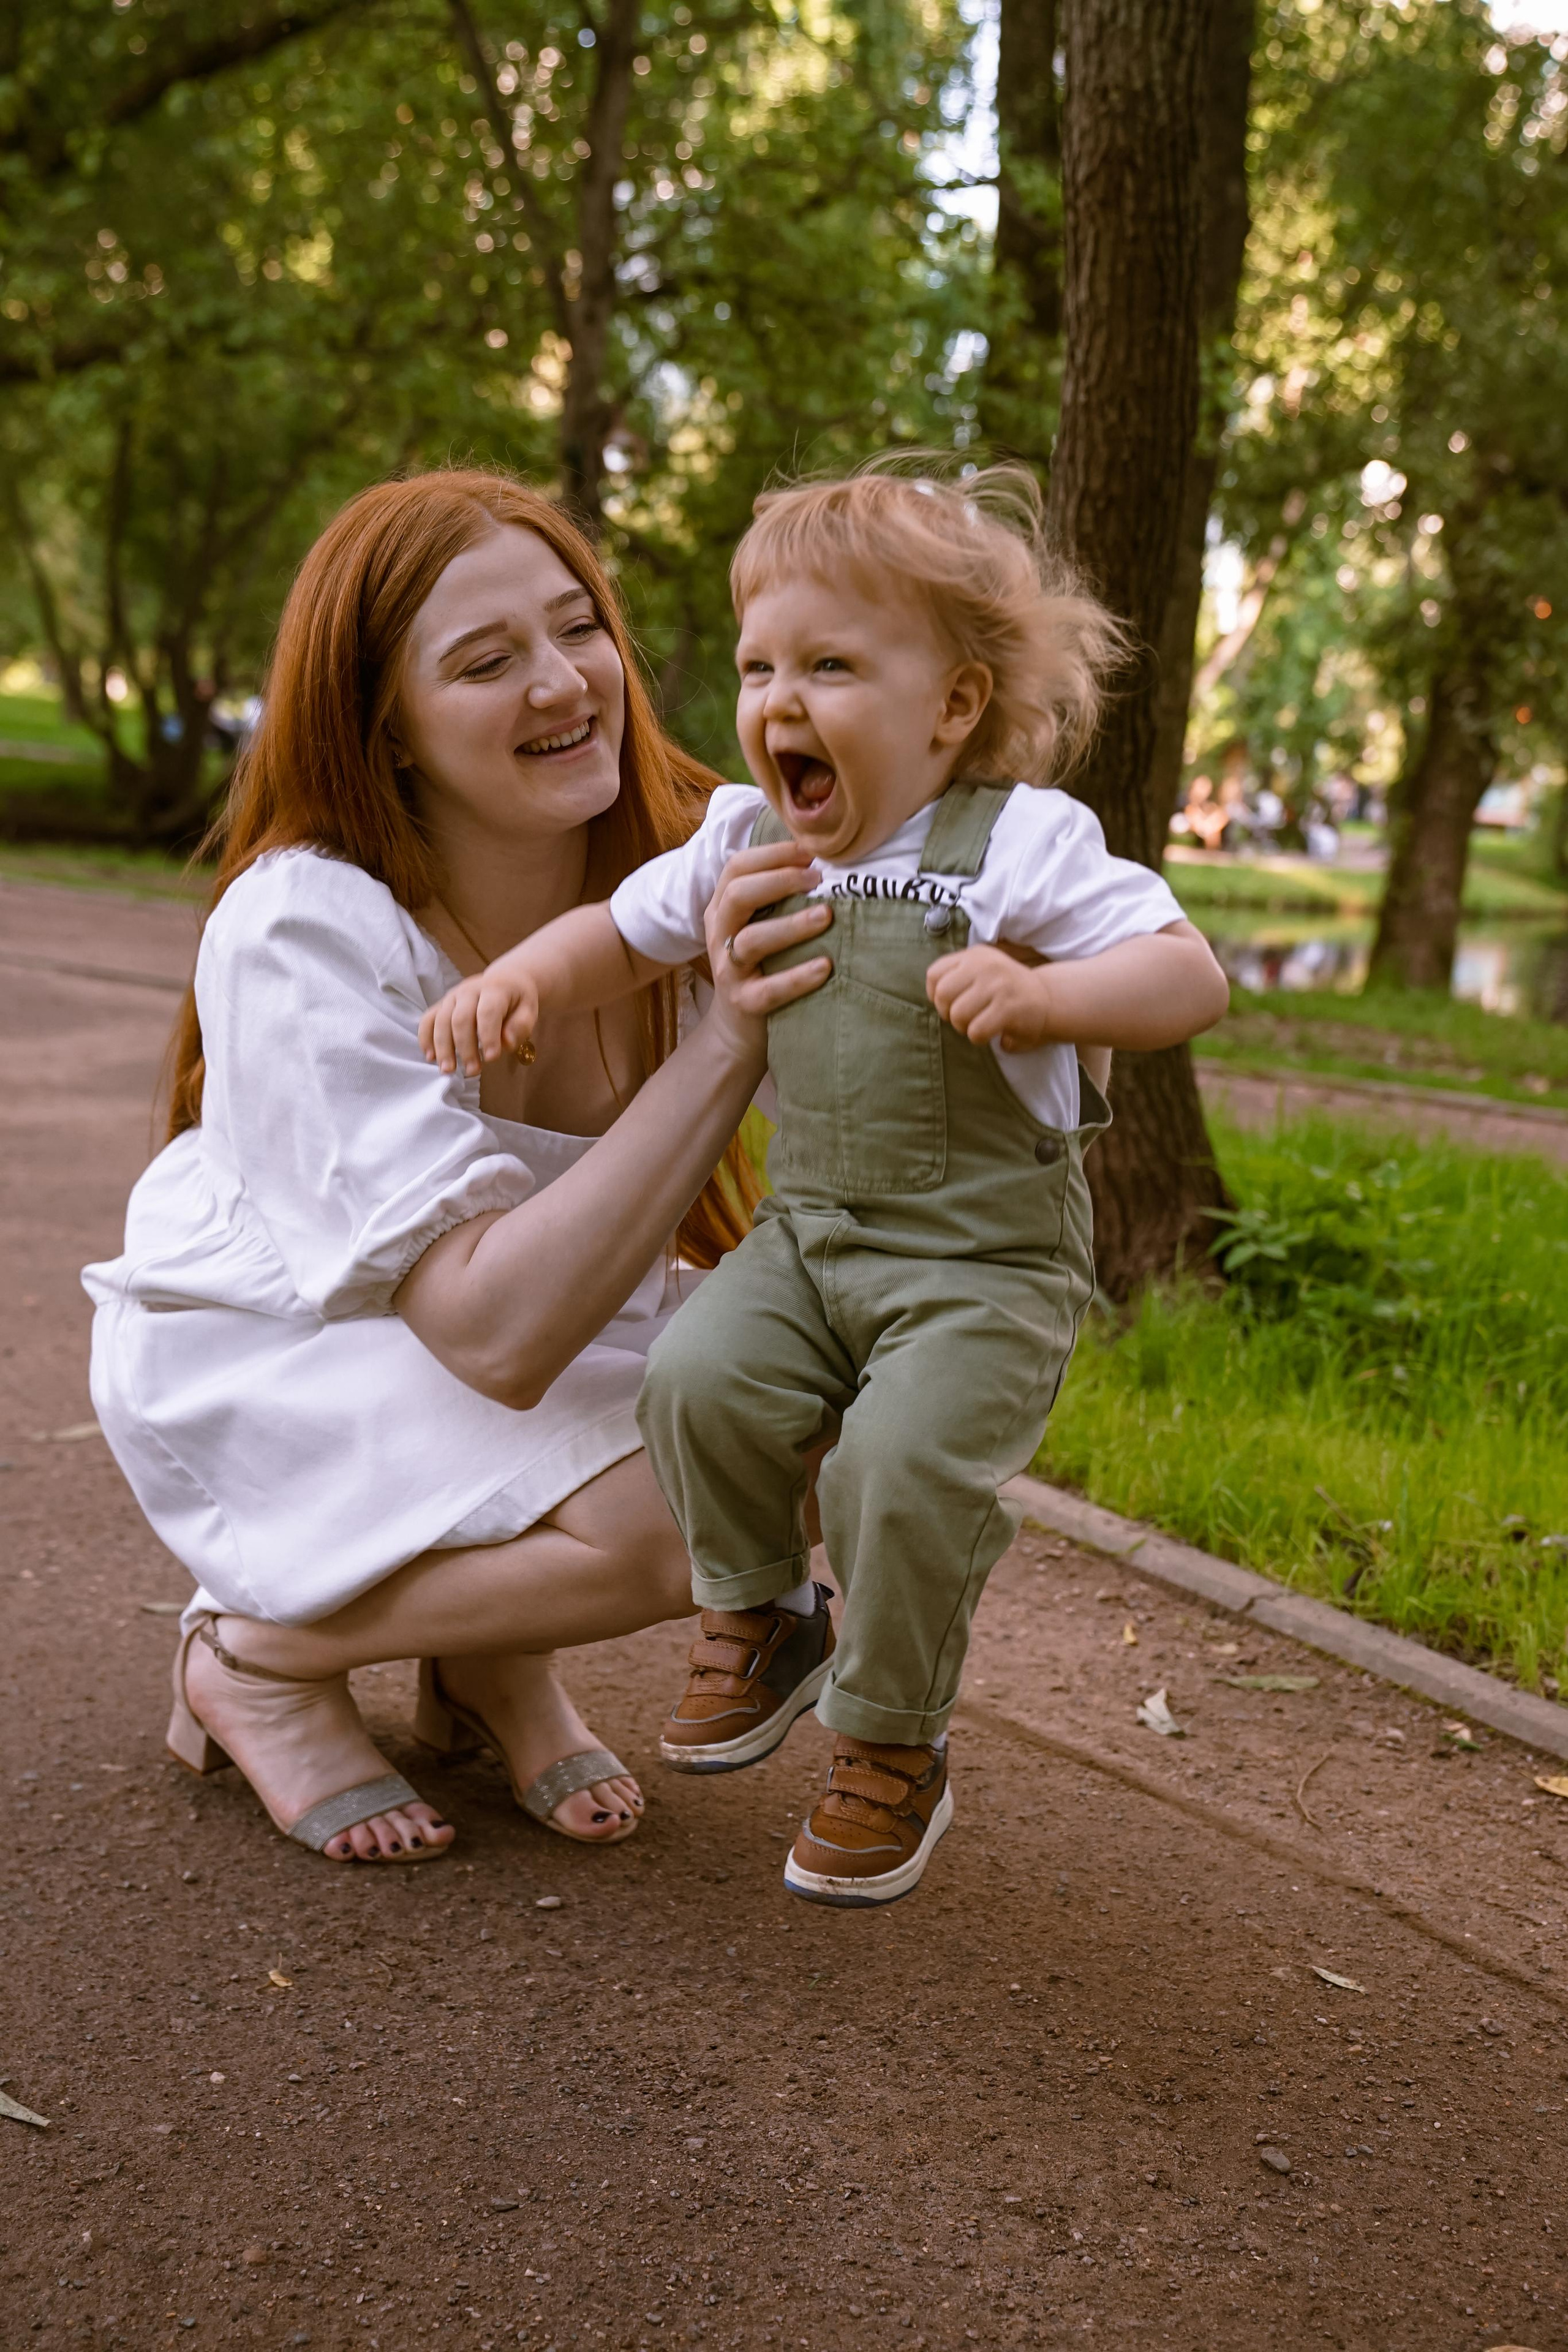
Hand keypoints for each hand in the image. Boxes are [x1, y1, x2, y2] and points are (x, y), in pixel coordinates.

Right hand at [420, 967, 540, 1076]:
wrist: (504, 980)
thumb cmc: (517, 1001)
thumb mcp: (529, 1010)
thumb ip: (520, 1026)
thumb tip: (506, 1042)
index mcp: (494, 989)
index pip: (488, 1012)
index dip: (488, 1036)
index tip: (491, 1058)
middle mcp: (469, 990)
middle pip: (460, 1018)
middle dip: (464, 1047)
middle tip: (472, 1071)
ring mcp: (452, 996)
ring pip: (441, 1020)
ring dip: (443, 1047)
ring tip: (448, 1070)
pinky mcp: (442, 1004)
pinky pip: (428, 1019)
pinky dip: (426, 1038)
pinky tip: (430, 1057)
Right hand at [701, 837, 833, 1059]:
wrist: (738, 1028)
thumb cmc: (761, 964)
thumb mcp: (758, 923)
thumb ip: (775, 894)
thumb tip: (821, 855)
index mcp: (722, 908)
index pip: (737, 867)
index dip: (773, 854)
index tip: (810, 851)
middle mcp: (720, 934)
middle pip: (738, 895)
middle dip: (780, 880)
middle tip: (818, 879)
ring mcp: (729, 969)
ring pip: (752, 940)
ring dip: (792, 925)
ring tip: (827, 915)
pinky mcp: (744, 1003)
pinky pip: (770, 989)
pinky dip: (799, 977)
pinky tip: (825, 966)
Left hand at [925, 944, 1056, 1053]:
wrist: (1049, 999)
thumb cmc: (1008, 991)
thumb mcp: (983, 971)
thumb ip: (958, 976)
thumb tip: (933, 996)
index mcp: (975, 956)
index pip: (934, 973)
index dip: (935, 995)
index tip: (951, 1003)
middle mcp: (985, 965)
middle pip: (942, 994)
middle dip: (948, 1013)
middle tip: (963, 1018)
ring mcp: (998, 985)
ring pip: (957, 1014)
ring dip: (963, 1028)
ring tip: (978, 1025)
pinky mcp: (1008, 1007)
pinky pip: (976, 1030)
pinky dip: (978, 1038)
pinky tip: (990, 1033)